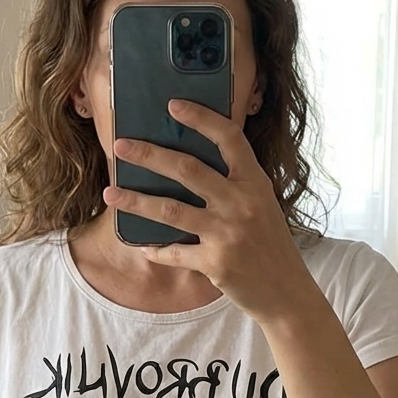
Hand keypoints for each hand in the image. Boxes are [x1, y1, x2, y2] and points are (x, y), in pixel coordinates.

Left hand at [105, 99, 315, 326]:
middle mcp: (242, 204)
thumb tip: (185, 167)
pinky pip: (175, 252)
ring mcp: (228, 234)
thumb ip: (233, 186)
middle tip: (120, 145)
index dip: (201, 118)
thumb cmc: (269, 246)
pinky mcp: (216, 263)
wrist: (287, 293)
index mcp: (255, 183)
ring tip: (110, 193)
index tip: (173, 105)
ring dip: (135, 201)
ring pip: (171, 210)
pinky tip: (143, 246)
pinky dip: (156, 249)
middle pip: (188, 169)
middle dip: (149, 155)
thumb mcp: (262, 206)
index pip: (229, 139)